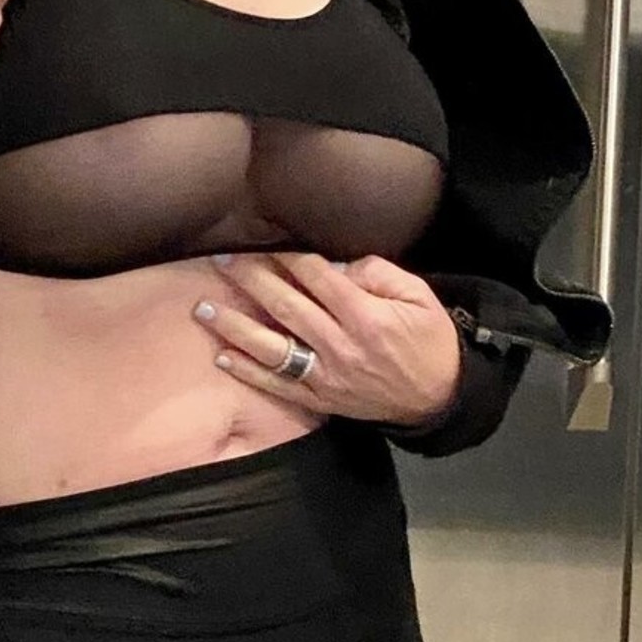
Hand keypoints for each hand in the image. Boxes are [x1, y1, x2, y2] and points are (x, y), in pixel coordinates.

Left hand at [192, 251, 461, 425]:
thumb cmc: (429, 339)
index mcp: (365, 316)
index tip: (262, 242)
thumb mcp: (418, 295)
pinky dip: (248, 372)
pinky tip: (222, 355)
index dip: (287, 257)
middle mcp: (340, 346)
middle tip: (221, 261)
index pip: (316, 278)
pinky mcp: (320, 399)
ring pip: (271, 347)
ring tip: (202, 308)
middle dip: (250, 281)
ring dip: (234, 326)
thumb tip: (333, 266)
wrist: (438, 397)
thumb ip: (376, 273)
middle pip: (286, 306)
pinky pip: (277, 385)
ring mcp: (326, 376)